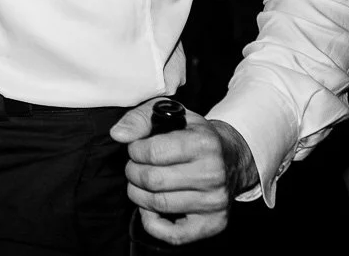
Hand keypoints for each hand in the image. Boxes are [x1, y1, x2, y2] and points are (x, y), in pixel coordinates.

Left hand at [112, 101, 257, 244]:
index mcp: (204, 143)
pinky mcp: (213, 224)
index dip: (134, 150)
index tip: (137, 149)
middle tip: (136, 166)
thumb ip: (139, 119)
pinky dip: (152, 222)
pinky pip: (173, 235)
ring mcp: (215, 202)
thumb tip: (118, 135)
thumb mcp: (169, 114)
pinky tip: (151, 207)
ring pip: (158, 204)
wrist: (230, 158)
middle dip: (133, 172)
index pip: (152, 152)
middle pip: (152, 180)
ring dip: (138, 194)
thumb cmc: (193, 135)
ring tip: (142, 183)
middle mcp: (213, 174)